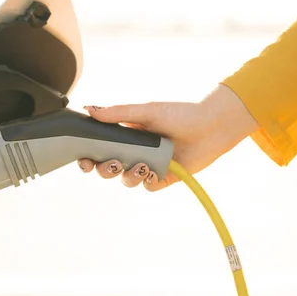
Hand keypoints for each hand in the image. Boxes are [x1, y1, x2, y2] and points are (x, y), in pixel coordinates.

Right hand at [78, 84, 258, 190]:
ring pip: (126, 180)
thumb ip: (117, 113)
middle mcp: (134, 152)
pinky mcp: (163, 177)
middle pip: (108, 168)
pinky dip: (148, 180)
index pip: (99, 149)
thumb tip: (89, 109)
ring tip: (142, 166)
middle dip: (106, 170)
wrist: (211, 126)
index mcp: (125, 135)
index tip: (84, 161)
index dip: (88, 157)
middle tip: (115, 163)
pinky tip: (155, 171)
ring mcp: (148, 165)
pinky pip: (148, 186)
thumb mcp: (145, 111)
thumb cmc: (180, 114)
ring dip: (128, 176)